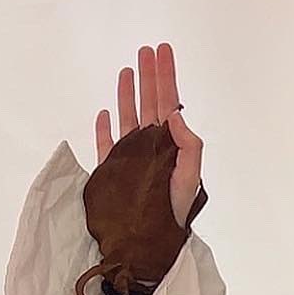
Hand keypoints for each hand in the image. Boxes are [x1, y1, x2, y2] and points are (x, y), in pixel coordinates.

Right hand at [94, 43, 202, 228]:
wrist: (144, 243)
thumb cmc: (171, 216)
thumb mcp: (188, 180)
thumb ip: (188, 146)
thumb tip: (174, 113)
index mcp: (170, 146)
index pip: (170, 103)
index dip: (167, 77)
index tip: (163, 51)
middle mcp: (151, 147)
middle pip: (150, 104)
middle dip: (149, 76)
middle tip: (146, 51)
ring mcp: (131, 158)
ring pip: (129, 118)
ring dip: (127, 95)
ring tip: (127, 71)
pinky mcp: (113, 171)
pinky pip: (107, 144)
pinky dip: (105, 128)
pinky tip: (104, 113)